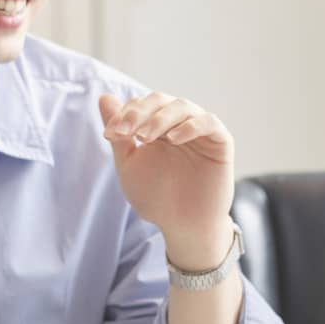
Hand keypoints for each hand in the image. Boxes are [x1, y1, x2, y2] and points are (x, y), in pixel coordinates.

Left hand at [98, 92, 234, 268]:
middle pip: (160, 100)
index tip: (109, 134)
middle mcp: (179, 124)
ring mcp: (200, 131)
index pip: (141, 105)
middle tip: (125, 132)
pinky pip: (208, 122)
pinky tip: (173, 139)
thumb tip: (104, 98)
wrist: (182, 226)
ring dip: (160, 118)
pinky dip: (190, 126)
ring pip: (183, 106)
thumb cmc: (157, 199)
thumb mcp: (129, 165)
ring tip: (144, 138)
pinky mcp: (220, 142)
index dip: (124, 114)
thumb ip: (120, 133)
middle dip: (139, 113)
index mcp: (157, 127)